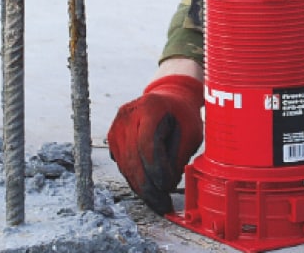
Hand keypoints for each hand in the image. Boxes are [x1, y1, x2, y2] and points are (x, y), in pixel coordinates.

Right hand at [106, 73, 202, 213]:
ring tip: (157, 202)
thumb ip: (179, 156)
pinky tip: (148, 190)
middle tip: (162, 205)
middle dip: (148, 187)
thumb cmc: (183, 116)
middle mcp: (128, 115)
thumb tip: (166, 186)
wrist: (168, 98)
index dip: (157, 170)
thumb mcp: (191, 133)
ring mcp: (117, 126)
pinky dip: (134, 179)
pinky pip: (121, 164)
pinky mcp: (112, 137)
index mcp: (150, 107)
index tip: (168, 188)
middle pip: (133, 158)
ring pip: (125, 165)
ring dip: (141, 187)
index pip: (148, 144)